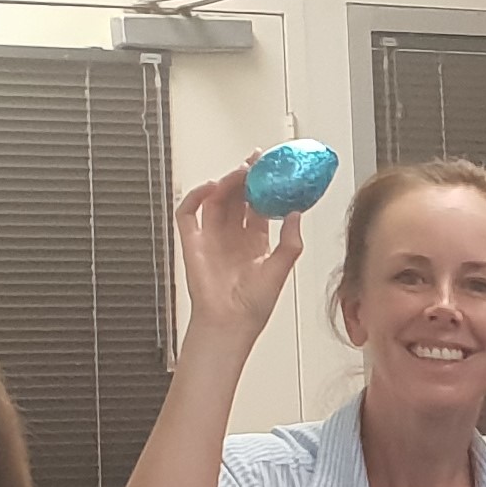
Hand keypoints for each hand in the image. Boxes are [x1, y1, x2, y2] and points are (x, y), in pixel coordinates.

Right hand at [175, 165, 302, 343]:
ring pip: (216, 199)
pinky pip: (188, 212)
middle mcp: (233, 236)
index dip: (264, 187)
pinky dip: (196, 196)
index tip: (271, 170)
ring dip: (226, 183)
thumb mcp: (281, 270)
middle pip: (237, 197)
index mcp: (255, 242)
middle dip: (245, 178)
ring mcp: (212, 237)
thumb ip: (290, 242)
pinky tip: (210, 188)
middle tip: (255, 162)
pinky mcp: (192, 241)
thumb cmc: (253, 307)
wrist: (230, 324)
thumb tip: (297, 214)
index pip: (258, 205)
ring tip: (239, 173)